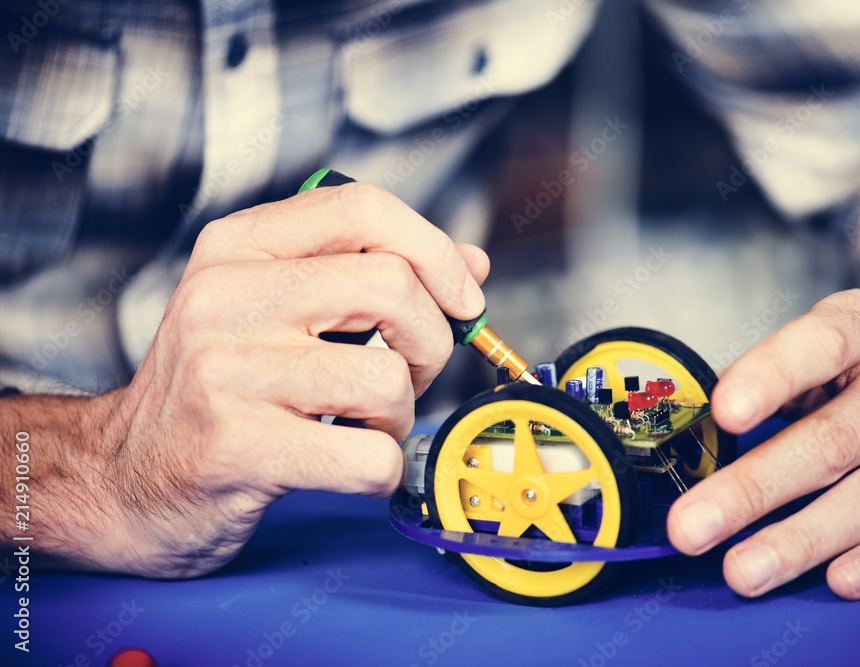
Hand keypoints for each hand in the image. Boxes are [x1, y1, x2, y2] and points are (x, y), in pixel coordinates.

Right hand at [76, 183, 488, 576]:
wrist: (122, 476)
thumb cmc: (214, 391)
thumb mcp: (277, 308)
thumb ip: (368, 273)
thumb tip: (470, 264)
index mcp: (238, 248)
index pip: (363, 208)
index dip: (436, 250)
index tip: (463, 298)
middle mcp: (225, 298)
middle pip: (390, 285)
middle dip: (430, 340)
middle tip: (410, 373)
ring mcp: (226, 372)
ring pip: (386, 378)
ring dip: (400, 415)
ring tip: (365, 425)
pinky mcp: (235, 447)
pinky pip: (366, 456)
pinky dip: (379, 469)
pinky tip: (346, 463)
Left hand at [666, 252, 859, 598]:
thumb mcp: (845, 327)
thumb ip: (780, 368)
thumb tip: (705, 416)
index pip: (819, 346)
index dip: (769, 379)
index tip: (724, 412)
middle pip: (832, 442)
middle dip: (754, 490)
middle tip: (693, 526)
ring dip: (803, 540)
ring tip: (745, 568)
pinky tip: (840, 578)